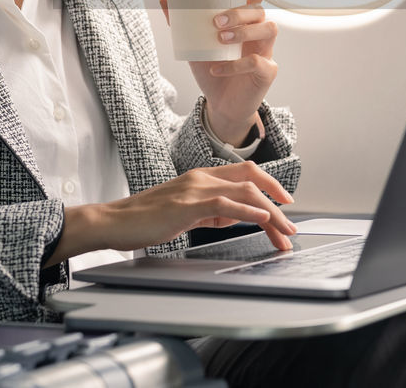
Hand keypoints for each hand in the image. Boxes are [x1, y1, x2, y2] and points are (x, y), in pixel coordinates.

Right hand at [44, 162, 296, 265]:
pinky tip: (263, 219)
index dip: (269, 185)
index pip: (244, 174)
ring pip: (244, 192)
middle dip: (277, 198)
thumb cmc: (145, 220)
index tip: (284, 204)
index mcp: (201, 178)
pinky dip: (248, 211)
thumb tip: (233, 217)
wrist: (114, 222)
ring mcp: (195, 189)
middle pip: (251, 178)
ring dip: (270, 213)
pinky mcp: (187, 205)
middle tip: (291, 223)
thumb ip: (209, 212)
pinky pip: (225, 204)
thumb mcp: (184, 213)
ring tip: (283, 231)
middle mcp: (201, 178)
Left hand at [160, 0, 277, 145]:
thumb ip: (182, 25)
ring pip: (269, 30)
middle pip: (260, 11)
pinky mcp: (267, 72)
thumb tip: (165, 0)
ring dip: (245, 31)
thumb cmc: (212, 70)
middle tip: (216, 22)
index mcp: (245, 23)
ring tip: (221, 39)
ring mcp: (267, 52)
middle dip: (239, 13)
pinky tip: (216, 69)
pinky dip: (235, 65)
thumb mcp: (195, 46)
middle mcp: (259, 34)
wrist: (221, 105)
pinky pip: (257, 62)